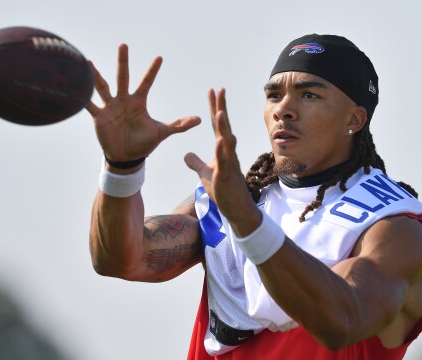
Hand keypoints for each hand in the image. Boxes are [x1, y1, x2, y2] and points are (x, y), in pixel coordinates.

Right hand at [85, 44, 200, 162]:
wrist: (126, 158)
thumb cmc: (143, 144)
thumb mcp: (161, 133)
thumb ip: (179, 125)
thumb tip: (200, 120)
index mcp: (138, 102)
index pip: (146, 82)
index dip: (153, 71)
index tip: (160, 58)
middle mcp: (123, 100)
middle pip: (123, 77)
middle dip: (123, 62)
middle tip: (124, 45)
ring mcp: (109, 107)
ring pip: (102, 87)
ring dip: (95, 76)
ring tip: (87, 63)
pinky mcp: (98, 117)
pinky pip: (88, 105)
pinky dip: (81, 98)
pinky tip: (73, 88)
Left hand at [185, 89, 260, 234]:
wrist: (235, 207)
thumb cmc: (222, 190)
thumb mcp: (205, 174)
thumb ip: (196, 162)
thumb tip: (186, 154)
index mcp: (222, 149)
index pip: (216, 125)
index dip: (214, 108)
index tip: (212, 91)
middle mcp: (228, 152)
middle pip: (223, 126)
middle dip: (221, 108)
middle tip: (219, 89)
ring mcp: (229, 163)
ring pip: (227, 141)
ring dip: (223, 127)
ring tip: (220, 111)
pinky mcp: (227, 175)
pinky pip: (225, 160)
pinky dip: (222, 150)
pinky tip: (220, 139)